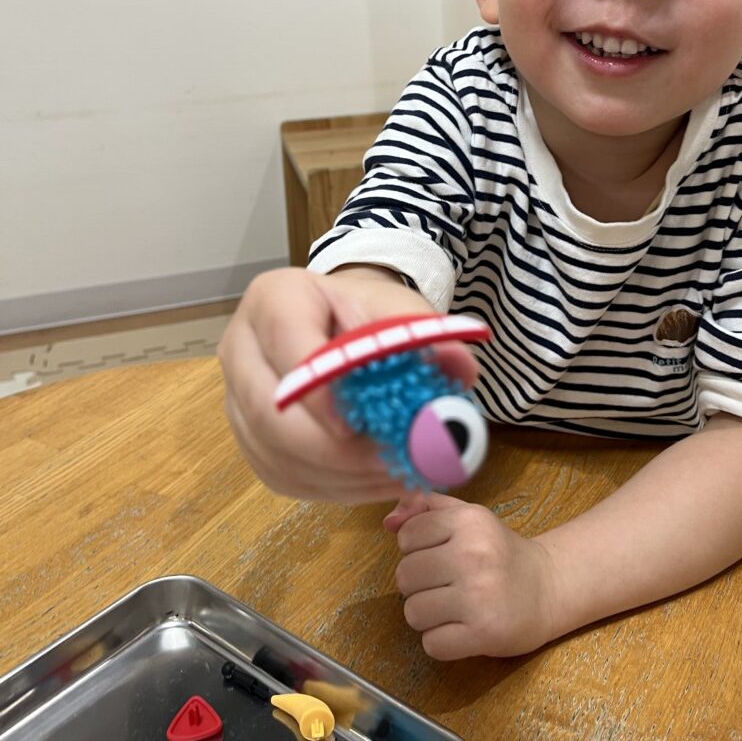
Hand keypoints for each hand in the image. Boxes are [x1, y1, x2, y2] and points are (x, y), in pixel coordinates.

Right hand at [217, 267, 478, 502]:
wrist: (341, 322)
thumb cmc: (367, 313)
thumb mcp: (401, 311)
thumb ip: (430, 335)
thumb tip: (460, 367)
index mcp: (273, 299)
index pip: (287, 345)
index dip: (320, 392)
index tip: (358, 427)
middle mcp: (242, 348)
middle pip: (270, 412)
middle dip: (334, 452)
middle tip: (392, 464)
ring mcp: (236, 398)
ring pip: (275, 454)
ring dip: (340, 477)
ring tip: (400, 476)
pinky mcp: (249, 439)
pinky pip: (283, 476)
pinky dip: (333, 489)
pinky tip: (377, 483)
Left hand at [384, 493, 559, 659]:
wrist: (546, 588)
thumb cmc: (499, 550)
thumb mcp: (468, 517)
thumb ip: (426, 507)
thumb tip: (388, 522)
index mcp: (469, 521)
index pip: (407, 536)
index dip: (414, 548)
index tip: (436, 553)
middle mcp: (473, 555)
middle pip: (404, 576)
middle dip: (417, 584)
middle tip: (443, 584)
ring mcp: (478, 596)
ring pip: (413, 612)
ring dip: (426, 614)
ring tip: (451, 606)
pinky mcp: (484, 633)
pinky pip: (432, 644)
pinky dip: (441, 641)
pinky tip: (460, 629)